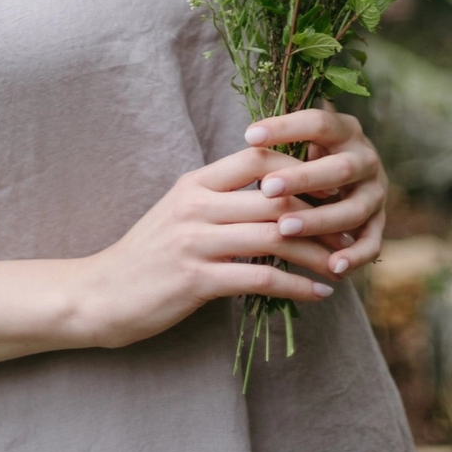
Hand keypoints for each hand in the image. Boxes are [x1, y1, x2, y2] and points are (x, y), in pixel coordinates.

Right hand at [78, 144, 349, 350]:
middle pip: (275, 196)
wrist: (101, 294)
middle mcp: (196, 205)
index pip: (258, 158)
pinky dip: (298, 286)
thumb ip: (220, 201)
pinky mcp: (197, 280)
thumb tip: (272, 197)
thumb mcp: (179, 214)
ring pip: (275, 237)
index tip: (328, 186)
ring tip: (343, 260)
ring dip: (317, 250)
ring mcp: (196, 242)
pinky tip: (319, 293)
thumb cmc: (146, 257)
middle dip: (320, 210)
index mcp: (194, 184)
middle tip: (350, 225)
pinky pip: (261, 279)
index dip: (299, 168)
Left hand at [245, 107, 386, 279]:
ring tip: (284, 229)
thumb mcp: (303, 141)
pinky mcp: (379, 223)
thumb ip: (284, 141)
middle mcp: (366, 159)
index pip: (319, 123)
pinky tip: (333, 268)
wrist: (352, 178)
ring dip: (319, 220)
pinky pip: (372, 242)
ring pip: (354, 209)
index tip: (249, 136)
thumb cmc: (312, 156)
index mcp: (345, 131)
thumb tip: (248, 141)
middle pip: (340, 169)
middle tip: (266, 189)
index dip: (286, 128)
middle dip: (302, 179)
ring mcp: (376, 192)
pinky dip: (355, 256)